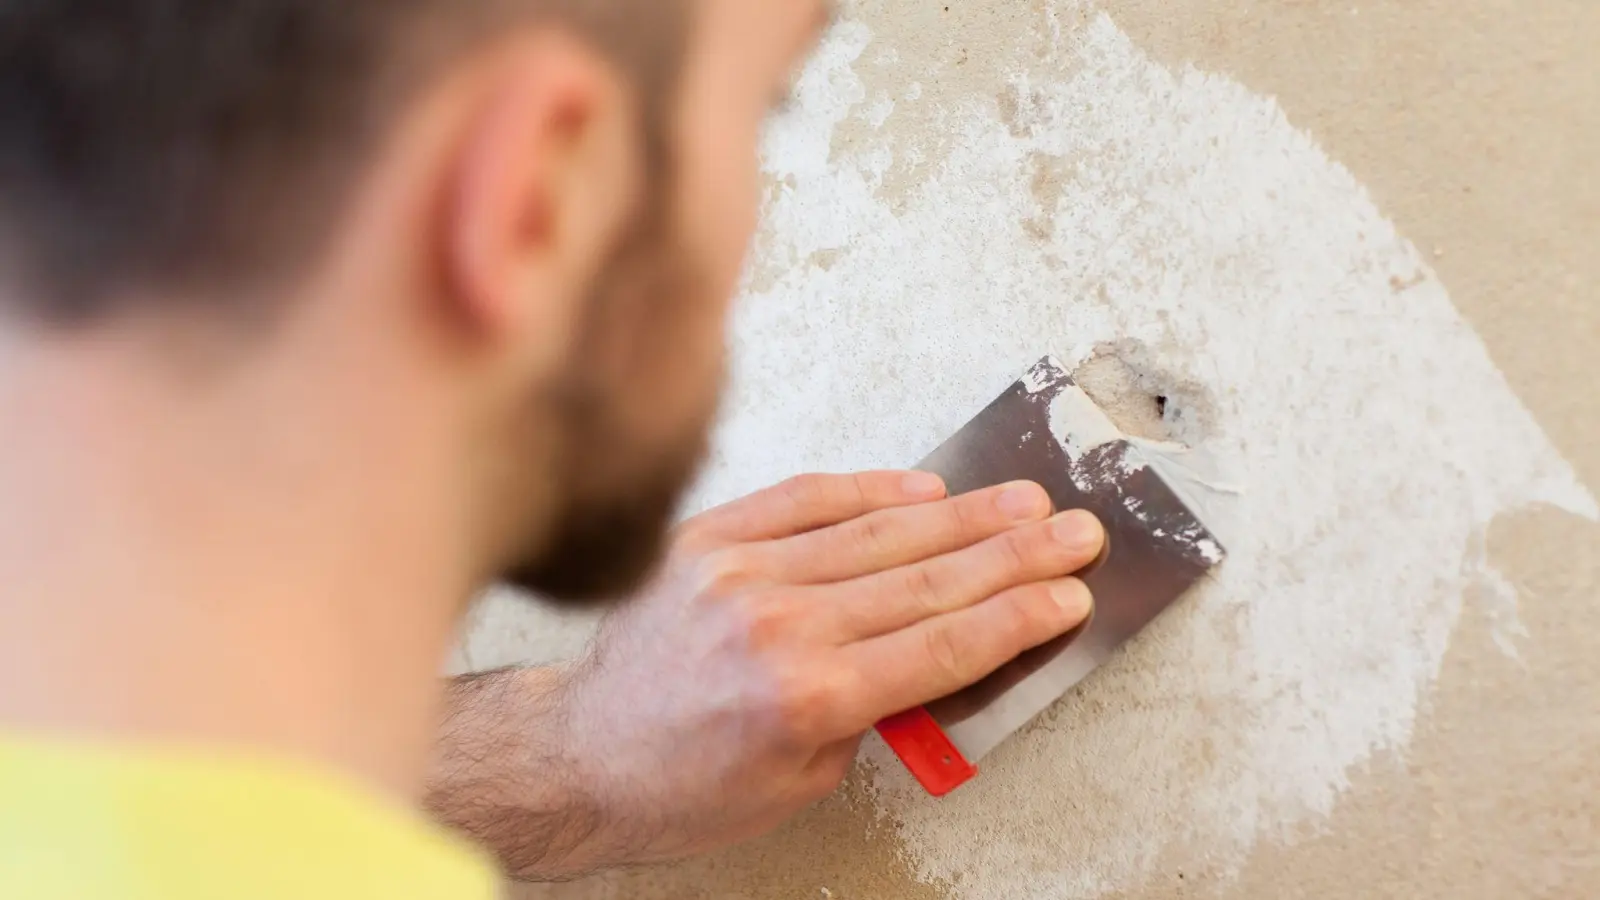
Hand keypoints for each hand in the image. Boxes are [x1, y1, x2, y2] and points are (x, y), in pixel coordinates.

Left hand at [428, 471, 1102, 878]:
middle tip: (1076, 530)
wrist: (580, 754)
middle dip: (1014, 554)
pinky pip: (802, 499)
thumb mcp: (802, 778)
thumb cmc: (684, 785)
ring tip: (1022, 501)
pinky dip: (867, 490)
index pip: (943, 644)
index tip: (1070, 592)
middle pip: (926, 578)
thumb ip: (872, 710)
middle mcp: (778, 623)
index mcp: (808, 695)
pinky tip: (921, 486)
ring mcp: (740, 571)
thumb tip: (936, 647)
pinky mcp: (707, 540)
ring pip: (876, 532)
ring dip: (961, 514)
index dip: (1018, 614)